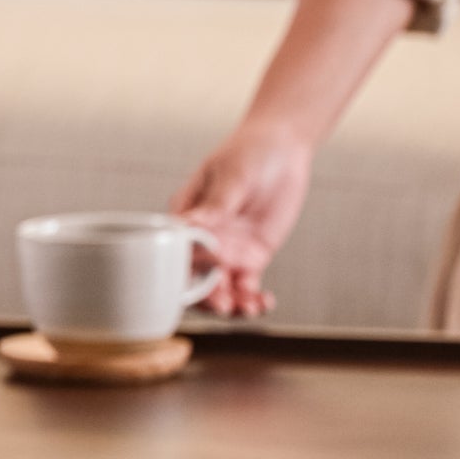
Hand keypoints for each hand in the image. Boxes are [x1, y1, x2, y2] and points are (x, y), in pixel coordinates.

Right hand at [173, 120, 315, 316]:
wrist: (282, 148)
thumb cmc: (249, 153)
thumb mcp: (233, 175)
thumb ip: (215, 205)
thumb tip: (192, 226)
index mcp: (186, 219)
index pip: (177, 252)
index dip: (186, 270)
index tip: (206, 274)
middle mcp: (202, 241)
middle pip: (195, 279)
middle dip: (208, 297)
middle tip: (225, 304)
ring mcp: (226, 252)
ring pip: (221, 289)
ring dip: (232, 305)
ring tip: (249, 310)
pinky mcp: (250, 257)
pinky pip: (247, 286)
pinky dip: (253, 299)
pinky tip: (264, 302)